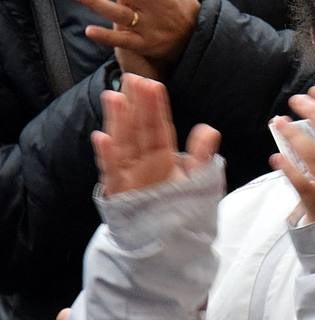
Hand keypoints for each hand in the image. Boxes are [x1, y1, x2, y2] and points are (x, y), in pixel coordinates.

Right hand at [92, 74, 219, 195]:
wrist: (164, 240)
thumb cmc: (178, 206)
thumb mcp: (197, 179)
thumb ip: (202, 155)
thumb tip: (210, 129)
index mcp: (161, 155)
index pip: (158, 126)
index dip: (155, 106)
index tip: (152, 84)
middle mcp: (143, 161)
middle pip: (139, 129)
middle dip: (136, 105)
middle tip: (132, 79)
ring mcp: (129, 174)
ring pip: (123, 143)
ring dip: (118, 121)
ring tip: (114, 97)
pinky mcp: (119, 192)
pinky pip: (112, 172)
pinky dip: (106, 155)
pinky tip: (101, 137)